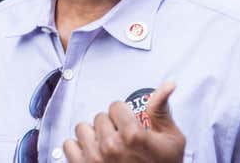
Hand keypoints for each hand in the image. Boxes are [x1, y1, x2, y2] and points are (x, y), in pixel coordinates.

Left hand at [63, 82, 185, 162]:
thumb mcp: (171, 139)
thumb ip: (162, 110)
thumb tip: (168, 84)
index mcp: (133, 135)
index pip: (115, 106)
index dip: (123, 115)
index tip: (129, 125)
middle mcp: (111, 146)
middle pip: (100, 117)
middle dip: (109, 126)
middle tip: (120, 140)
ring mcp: (94, 159)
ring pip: (82, 128)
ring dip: (92, 136)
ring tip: (105, 147)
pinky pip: (68, 145)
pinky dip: (77, 148)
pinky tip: (91, 154)